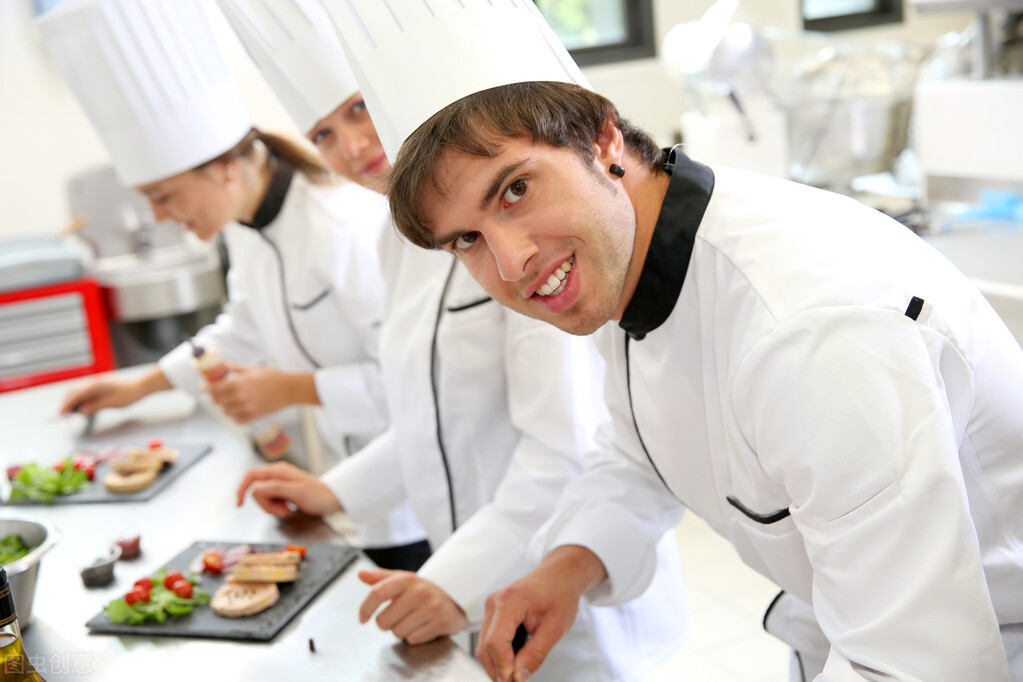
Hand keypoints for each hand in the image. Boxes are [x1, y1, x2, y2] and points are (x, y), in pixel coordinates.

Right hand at [58, 376, 146, 415]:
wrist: (140, 386)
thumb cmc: (128, 394)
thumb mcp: (111, 403)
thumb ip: (94, 406)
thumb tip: (81, 412)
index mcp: (95, 385)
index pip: (75, 395)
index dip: (66, 405)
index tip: (61, 415)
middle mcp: (93, 382)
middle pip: (73, 392)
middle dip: (65, 403)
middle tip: (62, 416)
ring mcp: (95, 383)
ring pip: (77, 391)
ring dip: (71, 401)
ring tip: (69, 413)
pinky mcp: (98, 386)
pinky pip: (84, 392)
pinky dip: (79, 400)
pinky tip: (80, 408)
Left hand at [205, 364, 301, 422]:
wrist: (290, 389)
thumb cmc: (274, 377)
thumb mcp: (253, 369)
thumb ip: (236, 368)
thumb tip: (224, 364)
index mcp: (238, 383)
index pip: (215, 388)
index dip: (206, 388)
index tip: (202, 388)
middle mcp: (240, 396)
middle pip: (218, 401)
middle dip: (216, 397)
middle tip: (218, 394)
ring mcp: (247, 407)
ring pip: (226, 411)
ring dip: (225, 407)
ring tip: (230, 402)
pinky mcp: (254, 415)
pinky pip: (237, 420)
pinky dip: (235, 417)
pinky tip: (238, 411)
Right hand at [236, 461, 342, 516]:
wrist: (334, 499)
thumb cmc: (319, 495)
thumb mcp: (297, 493)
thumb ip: (276, 488)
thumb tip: (257, 487)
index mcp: (279, 471)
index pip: (251, 476)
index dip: (241, 489)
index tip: (239, 505)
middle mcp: (277, 475)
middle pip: (256, 490)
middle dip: (265, 504)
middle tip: (282, 509)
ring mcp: (280, 484)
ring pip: (263, 498)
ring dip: (273, 508)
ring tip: (288, 509)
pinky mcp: (283, 492)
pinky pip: (271, 501)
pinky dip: (277, 508)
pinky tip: (289, 508)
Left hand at [358, 569, 467, 643]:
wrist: (454, 598)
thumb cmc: (422, 590)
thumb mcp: (403, 580)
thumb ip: (380, 579)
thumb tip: (361, 574)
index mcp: (406, 579)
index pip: (377, 593)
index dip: (365, 608)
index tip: (362, 619)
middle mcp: (419, 592)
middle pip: (384, 620)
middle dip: (386, 623)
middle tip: (398, 617)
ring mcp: (431, 607)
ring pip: (398, 632)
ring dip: (401, 630)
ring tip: (412, 620)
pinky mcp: (441, 622)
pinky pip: (413, 639)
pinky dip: (414, 636)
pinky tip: (422, 626)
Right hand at [477, 546, 606, 681]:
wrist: (559, 575)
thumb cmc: (560, 595)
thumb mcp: (555, 628)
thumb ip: (535, 654)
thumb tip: (518, 678)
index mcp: (509, 601)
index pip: (495, 642)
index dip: (503, 667)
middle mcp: (494, 602)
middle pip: (485, 647)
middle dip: (498, 670)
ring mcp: (492, 606)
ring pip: (484, 646)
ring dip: (499, 664)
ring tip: (519, 672)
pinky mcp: (494, 612)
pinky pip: (490, 639)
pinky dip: (500, 654)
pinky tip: (516, 659)